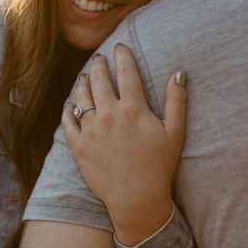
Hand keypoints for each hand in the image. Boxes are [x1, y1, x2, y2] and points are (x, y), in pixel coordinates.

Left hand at [62, 44, 186, 245]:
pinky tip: (72, 104)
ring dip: (84, 82)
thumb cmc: (160, 166)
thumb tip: (179, 72)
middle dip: (99, 64)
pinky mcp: (78, 146)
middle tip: (99, 58)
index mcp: (133, 109)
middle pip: (99, 79)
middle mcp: (109, 115)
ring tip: (87, 76)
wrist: (137, 200)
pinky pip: (68, 121)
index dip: (122, 56)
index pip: (126, 72)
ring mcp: (91, 130)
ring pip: (81, 96)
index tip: (120, 47)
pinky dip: (69, 109)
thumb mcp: (175, 132)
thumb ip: (177, 100)